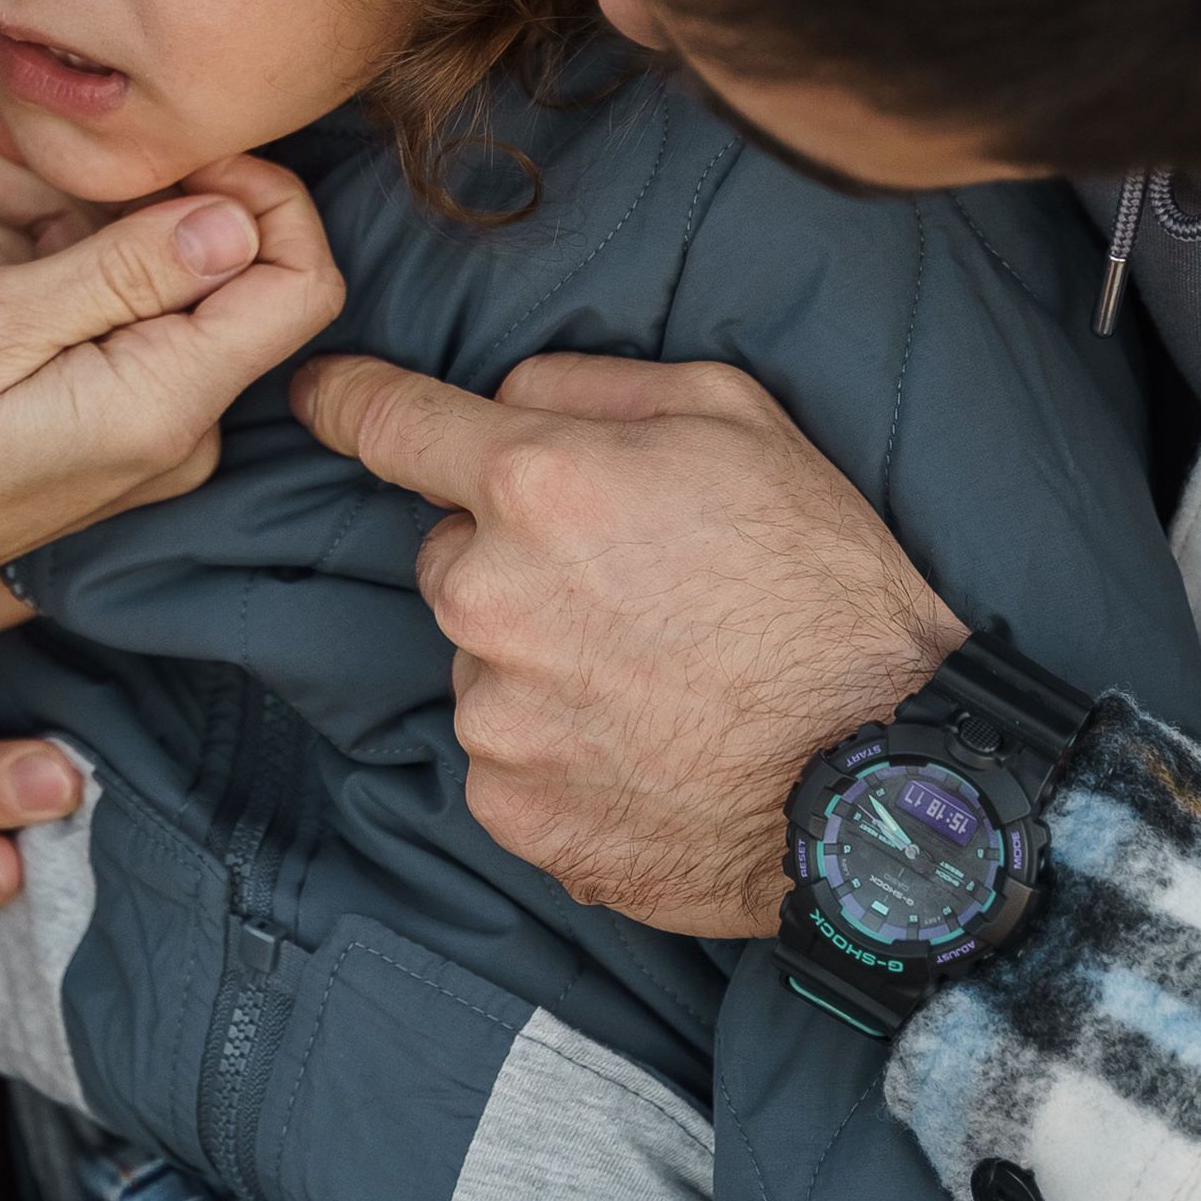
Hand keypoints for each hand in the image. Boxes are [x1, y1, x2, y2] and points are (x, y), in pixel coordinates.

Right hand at [0, 150, 343, 706]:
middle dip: (61, 179)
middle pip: (171, 247)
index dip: (252, 191)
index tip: (156, 144)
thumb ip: (122, 270)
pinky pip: (58, 298)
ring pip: (94, 254)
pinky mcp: (78, 397)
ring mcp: (124, 404)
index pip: (298, 280)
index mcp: (166, 398)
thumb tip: (236, 219)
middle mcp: (168, 409)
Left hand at [291, 348, 960, 936]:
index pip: (390, 426)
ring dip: (540, 665)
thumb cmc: (825, 584)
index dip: (347, 401)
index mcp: (539, 484)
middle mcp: (490, 599)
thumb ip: (592, 388)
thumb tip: (502, 396)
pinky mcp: (515, 812)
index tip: (317, 395)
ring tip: (658, 682)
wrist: (883, 776)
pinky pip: (507, 760)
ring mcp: (496, 716)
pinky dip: (560, 755)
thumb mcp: (738, 419)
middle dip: (514, 564)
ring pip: (483, 665)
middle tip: (632, 592)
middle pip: (451, 560)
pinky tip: (647, 749)